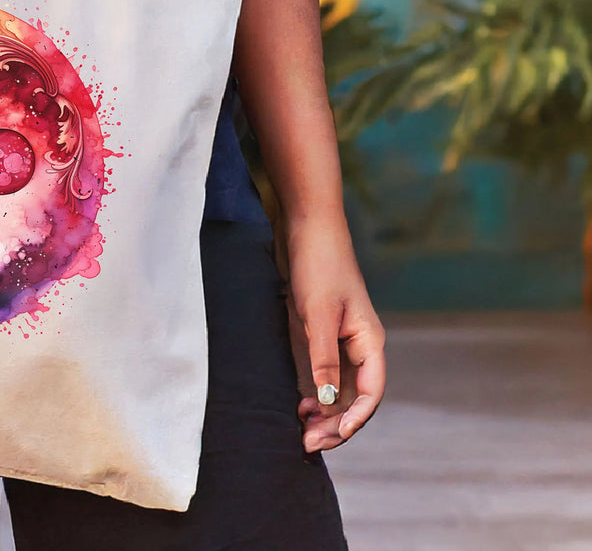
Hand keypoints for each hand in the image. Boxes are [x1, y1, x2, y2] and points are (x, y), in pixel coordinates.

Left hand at [279, 212, 385, 453]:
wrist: (306, 226)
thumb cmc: (318, 265)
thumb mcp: (317, 312)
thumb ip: (323, 356)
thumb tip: (326, 401)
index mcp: (369, 341)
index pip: (370, 393)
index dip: (353, 419)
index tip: (330, 436)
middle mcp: (359, 345)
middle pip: (354, 397)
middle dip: (334, 423)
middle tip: (306, 442)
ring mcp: (340, 339)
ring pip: (338, 389)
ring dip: (324, 412)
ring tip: (301, 430)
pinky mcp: (320, 332)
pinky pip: (324, 372)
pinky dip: (315, 392)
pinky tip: (298, 402)